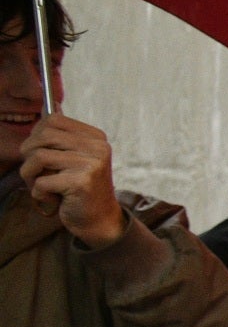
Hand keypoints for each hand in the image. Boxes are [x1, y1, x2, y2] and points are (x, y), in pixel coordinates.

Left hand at [20, 113, 124, 246]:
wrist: (100, 220)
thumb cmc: (80, 188)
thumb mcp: (74, 157)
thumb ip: (62, 135)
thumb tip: (47, 106)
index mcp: (96, 138)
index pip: (54, 119)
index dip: (37, 135)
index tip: (41, 153)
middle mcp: (97, 147)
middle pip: (43, 136)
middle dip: (29, 155)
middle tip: (36, 172)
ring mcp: (91, 164)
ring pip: (38, 157)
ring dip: (31, 175)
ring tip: (42, 185)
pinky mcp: (81, 183)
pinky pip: (41, 182)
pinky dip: (39, 193)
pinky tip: (53, 198)